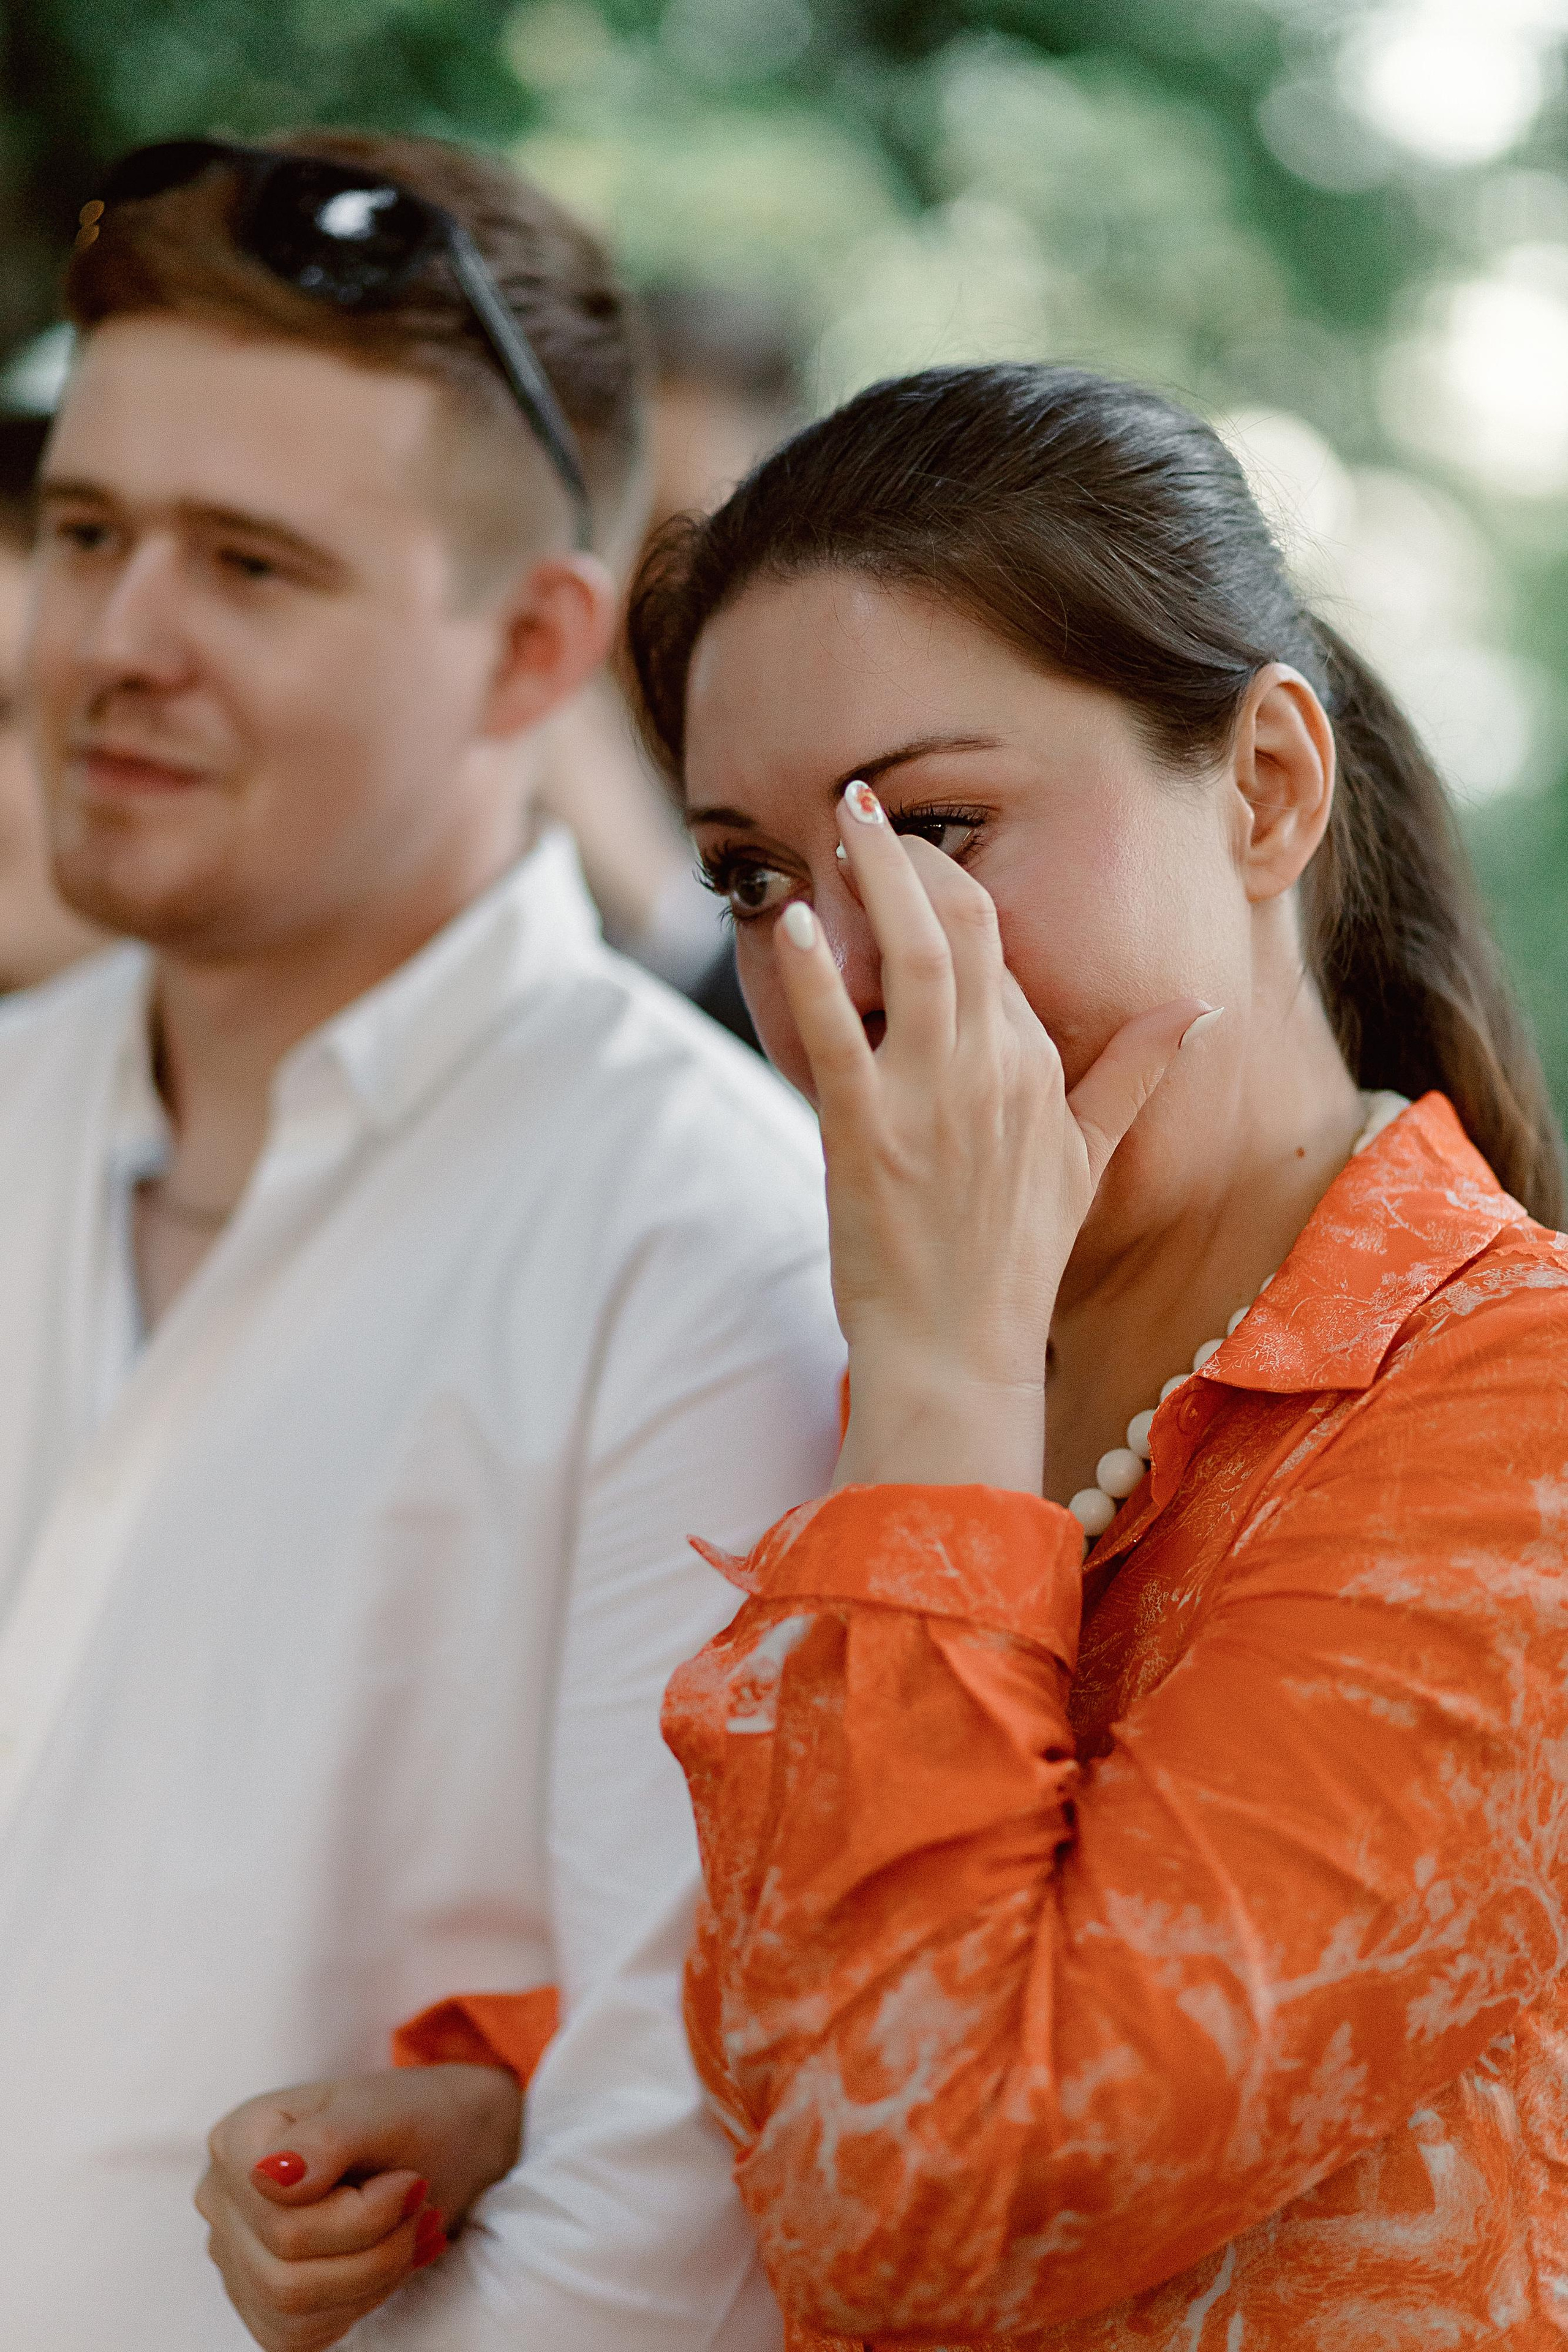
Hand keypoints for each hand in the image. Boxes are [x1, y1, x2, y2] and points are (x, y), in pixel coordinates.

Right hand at [195, 2064, 522, 2350]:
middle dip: (376, 2250)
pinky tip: (389, 2261)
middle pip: (285, 2272)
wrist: (435, 2139)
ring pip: (291, 2311)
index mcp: (237, 2140)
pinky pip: (298, 2335)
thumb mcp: (381, 2112)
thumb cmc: (405, 2117)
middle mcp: (220, 2200)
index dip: (362, 2215)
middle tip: (418, 2207)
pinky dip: (359, 2304)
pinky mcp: (259, 2301)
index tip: (409, 2180)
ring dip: (374, 2278)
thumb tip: (270, 2175)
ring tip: (410, 2231)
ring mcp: (234, 2256)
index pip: (283, 2220)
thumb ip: (325, 2140)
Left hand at [775, 782, 1213, 1491]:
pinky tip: (796, 921)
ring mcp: (930, 1099)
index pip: (997, 945)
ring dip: (872, 879)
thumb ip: (1133, 1077)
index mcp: (1037, 1067)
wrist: (960, 1353)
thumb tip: (1198, 1009)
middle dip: (911, 853)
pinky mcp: (867, 1133)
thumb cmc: (1013, 1260)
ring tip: (839, 821)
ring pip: (911, 956)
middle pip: (960, 924)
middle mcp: (992, 1070)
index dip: (949, 882)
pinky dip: (816, 972)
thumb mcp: (1088, 1161)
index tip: (910, 844)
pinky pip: (840, 1032)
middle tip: (863, 805)